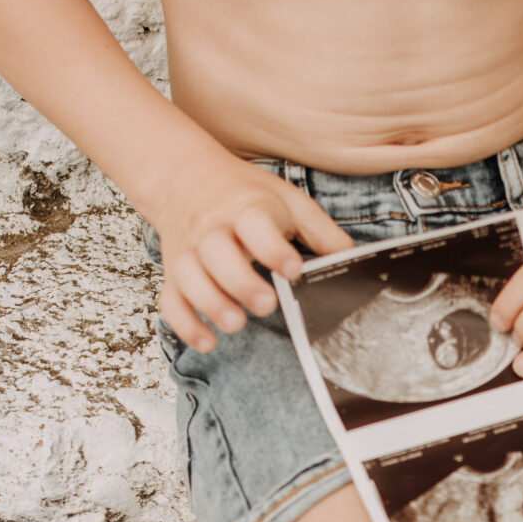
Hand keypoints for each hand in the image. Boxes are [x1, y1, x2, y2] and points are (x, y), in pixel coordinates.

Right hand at [153, 162, 351, 352]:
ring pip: (189, 277)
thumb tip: (351, 258)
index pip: (254, 223)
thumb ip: (320, 230)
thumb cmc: (244, 195)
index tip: (293, 269)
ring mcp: (189, 252)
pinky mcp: (174, 273)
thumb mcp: (287, 200)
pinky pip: (171, 300)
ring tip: (235, 324)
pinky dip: (185, 324)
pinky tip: (208, 342)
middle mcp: (212, 229)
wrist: (185, 179)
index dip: (272, 248)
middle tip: (266, 304)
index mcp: (245, 208)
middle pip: (216, 253)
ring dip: (210, 303)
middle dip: (239, 281)